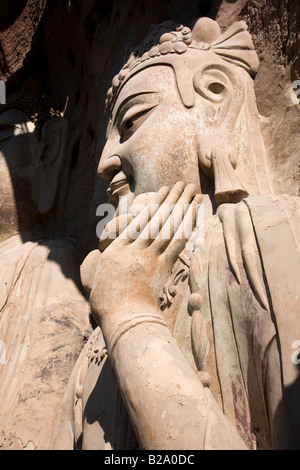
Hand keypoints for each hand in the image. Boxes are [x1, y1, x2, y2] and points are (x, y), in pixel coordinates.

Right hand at [89, 182, 201, 336]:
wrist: (121, 317)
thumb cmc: (106, 301)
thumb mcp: (95, 276)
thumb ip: (99, 260)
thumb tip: (100, 252)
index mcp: (118, 247)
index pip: (140, 219)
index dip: (156, 203)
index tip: (165, 190)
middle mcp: (135, 247)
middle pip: (158, 218)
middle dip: (173, 198)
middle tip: (185, 183)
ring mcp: (149, 256)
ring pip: (169, 226)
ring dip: (182, 206)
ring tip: (192, 191)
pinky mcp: (161, 268)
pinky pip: (177, 243)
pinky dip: (187, 226)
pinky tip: (194, 215)